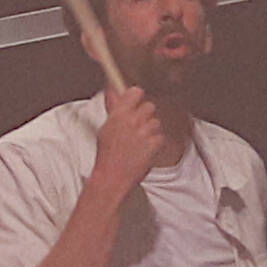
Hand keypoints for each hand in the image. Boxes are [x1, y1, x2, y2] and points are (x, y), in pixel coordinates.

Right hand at [89, 82, 177, 197]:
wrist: (113, 177)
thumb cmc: (107, 155)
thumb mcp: (106, 128)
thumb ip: (114, 108)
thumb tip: (112, 89)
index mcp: (119, 114)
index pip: (136, 92)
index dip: (137, 97)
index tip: (135, 102)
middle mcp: (133, 120)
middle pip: (150, 106)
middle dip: (145, 115)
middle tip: (137, 127)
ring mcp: (145, 132)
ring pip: (156, 122)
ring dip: (150, 130)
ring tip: (139, 142)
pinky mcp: (155, 143)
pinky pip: (160, 136)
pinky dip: (155, 143)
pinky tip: (144, 150)